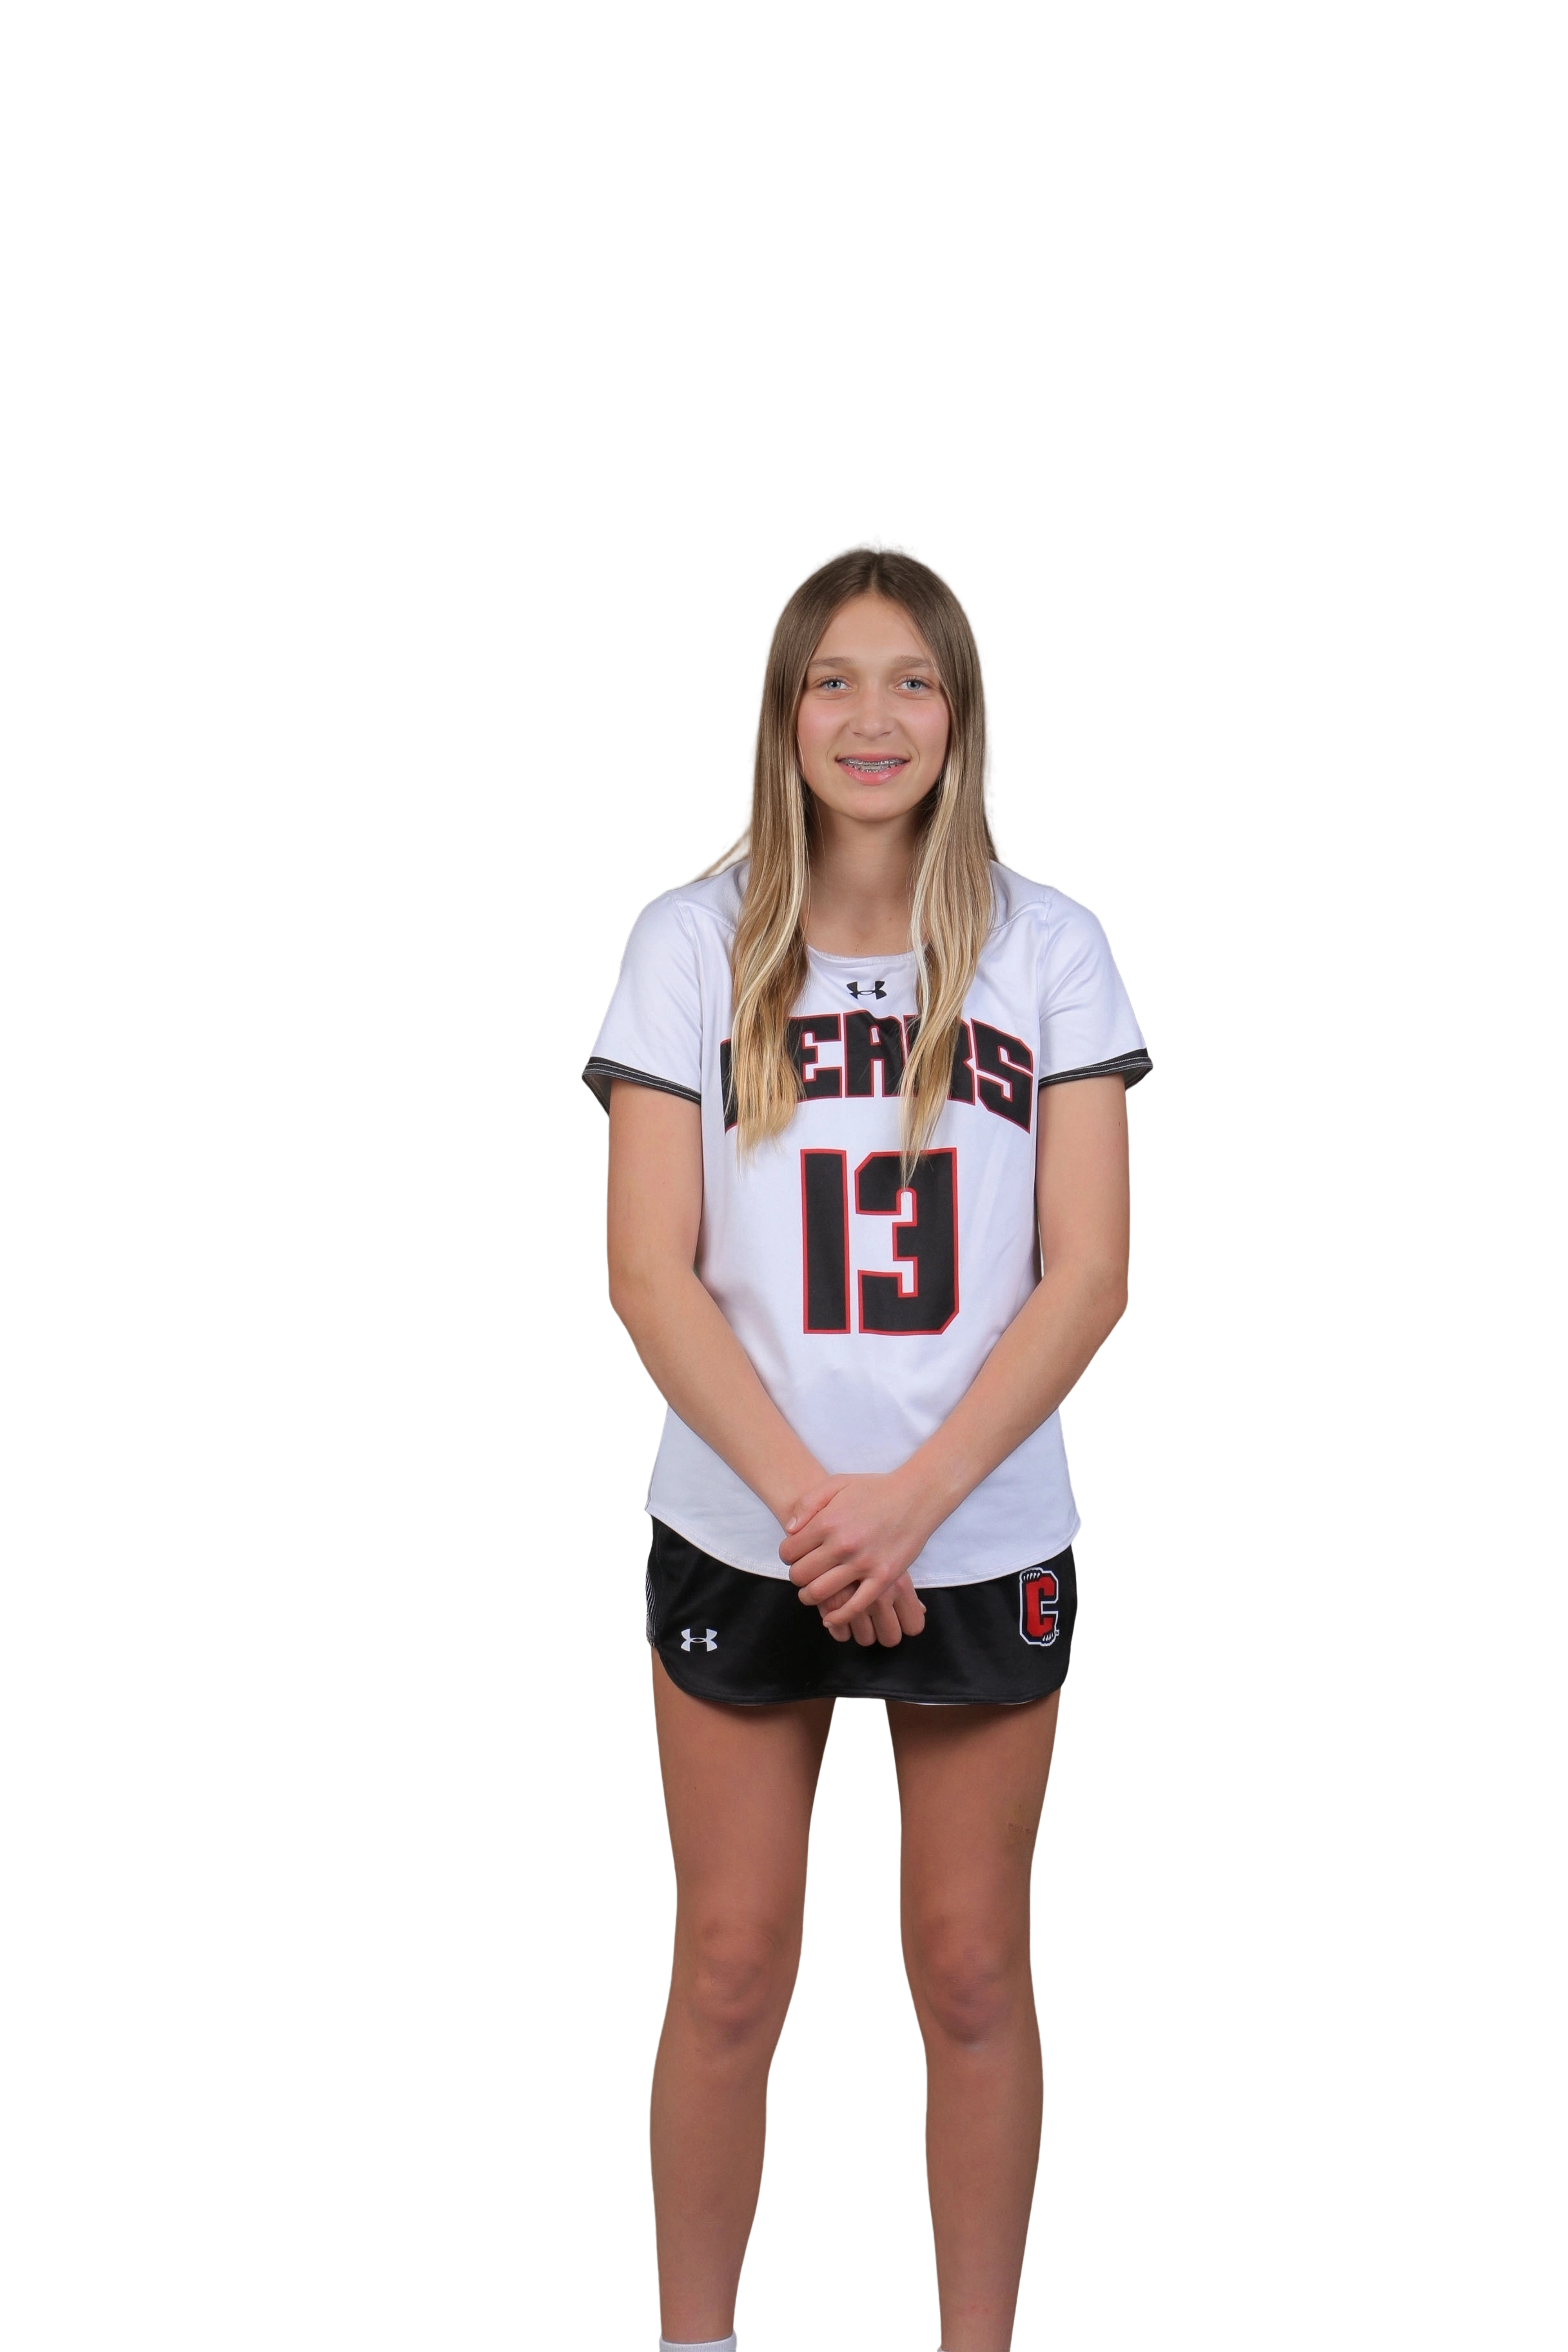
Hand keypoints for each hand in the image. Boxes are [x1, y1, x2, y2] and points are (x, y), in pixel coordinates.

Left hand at [779, 1471, 934, 1647]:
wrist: (916, 1496)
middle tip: (804, 1573)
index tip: (795, 1555)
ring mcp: (863, 1564)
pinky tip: (831, 1618)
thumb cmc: (874, 1489)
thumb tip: (789, 1530)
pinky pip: (855, 1606)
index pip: (788, 1551)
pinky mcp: (883, 1578)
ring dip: (810, 1597)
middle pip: (800, 1575)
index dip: (787, 1555)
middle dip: (796, 1577)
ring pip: (820, 1594)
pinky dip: (838, 1617)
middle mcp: (842, 1545)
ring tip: (813, 1592)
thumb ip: (807, 1503)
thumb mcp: (836, 1483)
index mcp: (827, 1522)